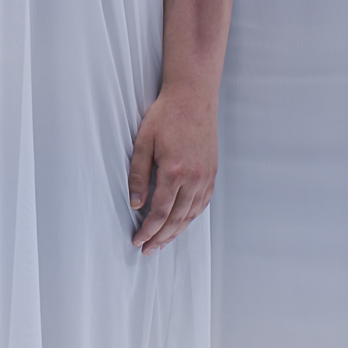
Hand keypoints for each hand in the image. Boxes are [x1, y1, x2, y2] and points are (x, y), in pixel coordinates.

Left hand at [128, 83, 217, 251]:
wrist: (193, 98)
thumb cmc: (166, 116)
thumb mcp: (143, 143)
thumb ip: (138, 175)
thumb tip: (136, 204)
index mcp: (174, 171)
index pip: (160, 212)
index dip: (148, 230)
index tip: (138, 240)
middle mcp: (193, 178)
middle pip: (177, 219)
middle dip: (161, 238)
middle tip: (148, 250)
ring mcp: (205, 177)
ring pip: (191, 214)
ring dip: (176, 232)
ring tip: (162, 242)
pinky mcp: (211, 173)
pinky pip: (202, 204)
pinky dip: (190, 218)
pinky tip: (181, 224)